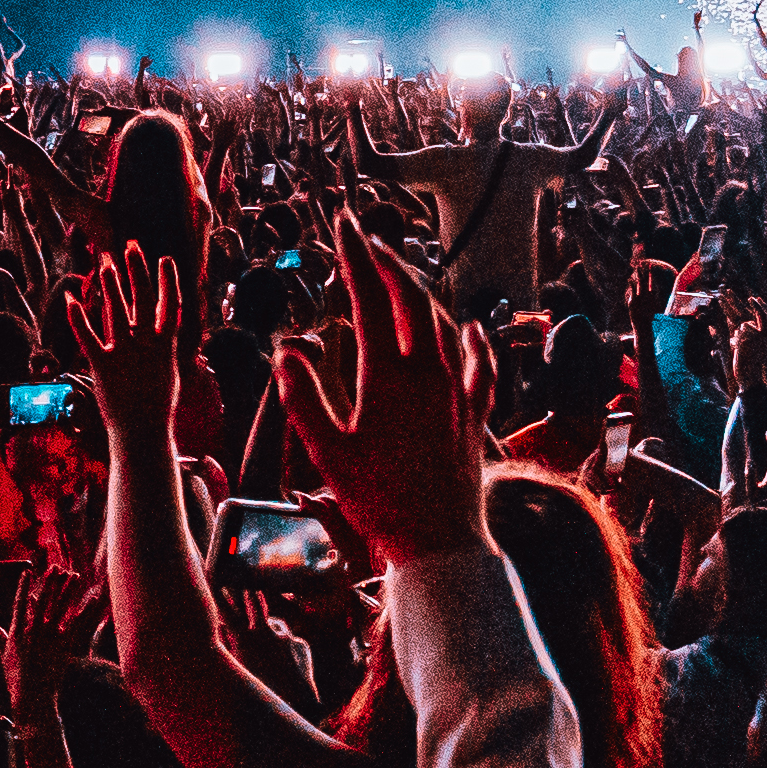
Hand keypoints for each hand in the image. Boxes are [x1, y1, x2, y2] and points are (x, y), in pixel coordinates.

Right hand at [268, 219, 490, 572]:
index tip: (342, 224)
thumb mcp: (326, 453)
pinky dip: (473, 340)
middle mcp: (427, 374)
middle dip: (386, 262)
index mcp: (387, 377)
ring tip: (398, 273)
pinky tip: (470, 328)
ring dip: (419, 292)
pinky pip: (479, 365)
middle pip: (410, 299)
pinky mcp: (472, 414)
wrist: (437, 543)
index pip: (369, 298)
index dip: (355, 256)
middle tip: (365, 238)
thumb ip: (302, 399)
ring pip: (441, 323)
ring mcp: (454, 392)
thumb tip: (287, 352)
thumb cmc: (376, 503)